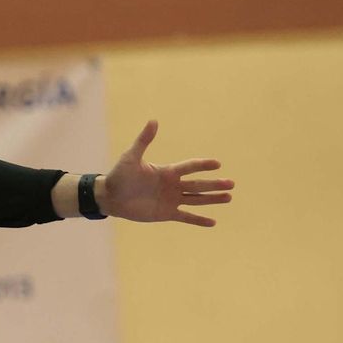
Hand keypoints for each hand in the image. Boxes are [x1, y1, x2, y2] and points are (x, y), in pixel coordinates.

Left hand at [104, 120, 234, 226]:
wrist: (110, 197)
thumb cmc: (119, 175)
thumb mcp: (131, 157)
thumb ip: (144, 141)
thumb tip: (153, 120)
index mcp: (167, 171)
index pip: (189, 167)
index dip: (202, 165)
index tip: (217, 164)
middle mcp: (173, 185)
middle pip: (198, 185)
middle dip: (214, 185)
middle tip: (232, 184)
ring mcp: (171, 200)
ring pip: (196, 200)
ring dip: (212, 199)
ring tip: (228, 197)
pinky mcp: (166, 213)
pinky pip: (186, 217)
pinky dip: (198, 220)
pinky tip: (213, 222)